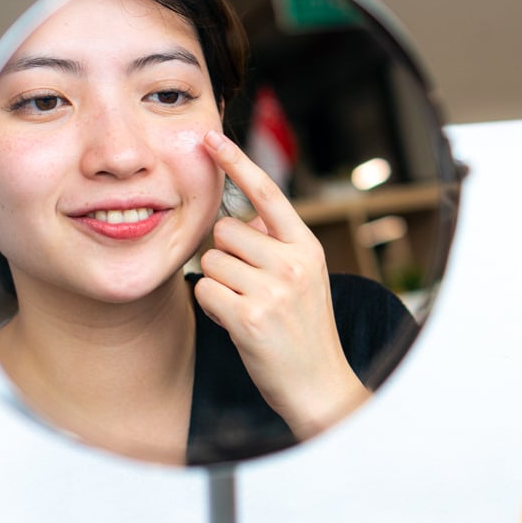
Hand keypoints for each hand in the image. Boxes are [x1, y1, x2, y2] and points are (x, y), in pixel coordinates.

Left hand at [195, 129, 368, 439]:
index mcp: (308, 246)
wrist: (318, 384)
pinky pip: (203, 290)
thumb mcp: (305, 277)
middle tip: (247, 286)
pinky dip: (211, 307)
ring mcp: (273, 289)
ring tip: (246, 307)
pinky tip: (236, 323)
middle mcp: (294, 262)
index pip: (268, 193)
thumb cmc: (303, 329)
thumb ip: (276, 244)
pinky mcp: (249, 316)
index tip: (210, 138)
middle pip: (225, 230)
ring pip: (210, 261)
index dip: (237, 163)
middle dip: (224, 255)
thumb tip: (241, 217)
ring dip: (217, 283)